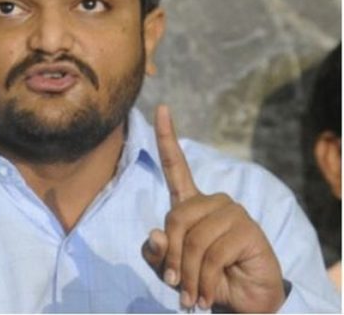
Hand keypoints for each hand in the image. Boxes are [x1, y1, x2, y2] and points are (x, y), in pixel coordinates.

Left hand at [141, 105, 284, 312]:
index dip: (166, 138)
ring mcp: (232, 211)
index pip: (176, 166)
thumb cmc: (203, 279)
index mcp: (191, 204)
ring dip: (189, 274)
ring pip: (192, 239)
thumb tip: (155, 234)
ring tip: (195, 293)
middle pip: (175, 217)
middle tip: (178, 284)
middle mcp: (212, 201)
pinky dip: (205, 280)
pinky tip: (211, 292)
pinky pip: (211, 254)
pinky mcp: (247, 229)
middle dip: (172, 257)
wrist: (244, 301)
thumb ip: (158, 254)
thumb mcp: (172, 269)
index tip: (161, 108)